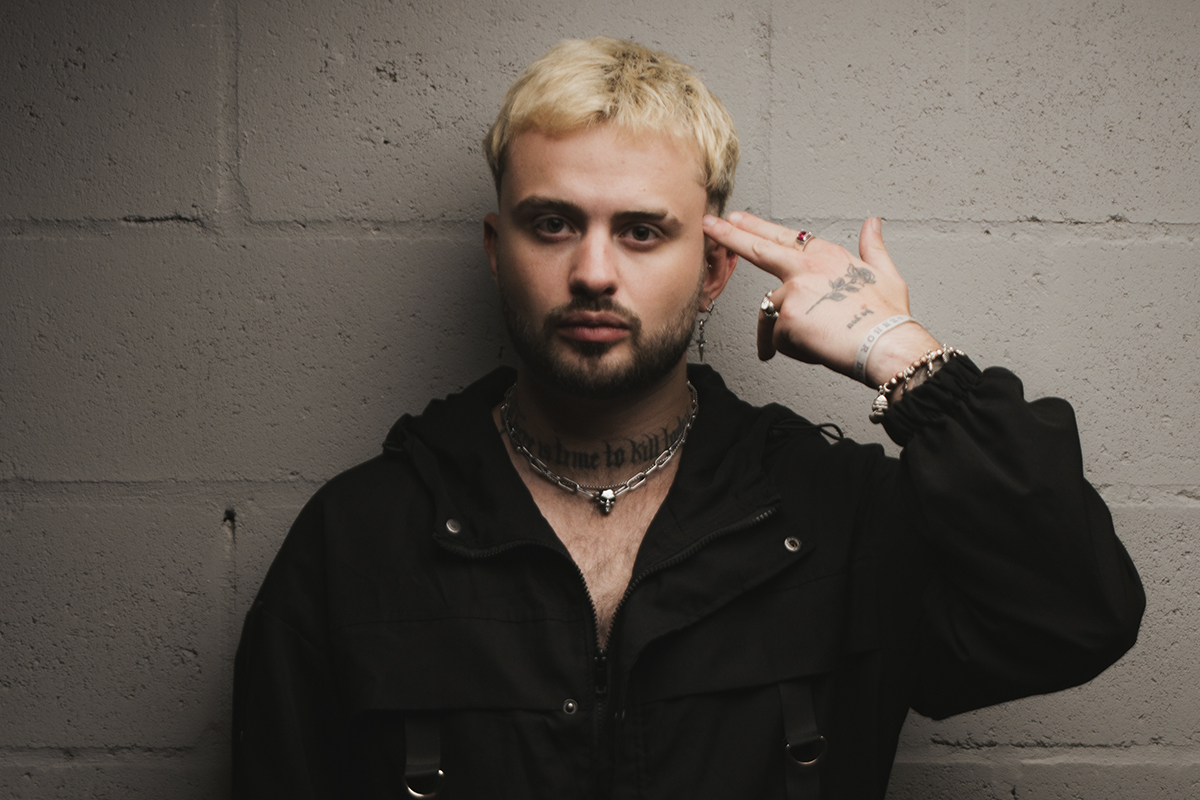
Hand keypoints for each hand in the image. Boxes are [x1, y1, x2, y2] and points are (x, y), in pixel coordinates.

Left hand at [701, 212, 938, 385]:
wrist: (888, 346)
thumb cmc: (887, 319)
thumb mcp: (886, 275)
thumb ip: (873, 247)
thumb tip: (873, 223)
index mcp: (827, 256)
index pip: (784, 237)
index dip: (757, 227)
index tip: (736, 218)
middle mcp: (806, 267)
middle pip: (758, 249)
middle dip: (729, 234)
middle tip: (708, 225)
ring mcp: (794, 291)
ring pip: (771, 315)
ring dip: (784, 335)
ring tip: (816, 345)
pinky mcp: (786, 318)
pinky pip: (777, 340)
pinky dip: (792, 351)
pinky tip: (817, 350)